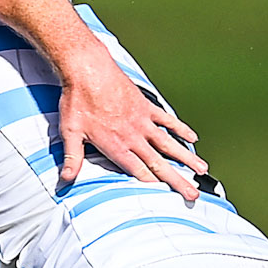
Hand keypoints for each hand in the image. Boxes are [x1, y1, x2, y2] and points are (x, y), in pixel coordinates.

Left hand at [57, 67, 204, 200]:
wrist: (88, 69)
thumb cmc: (77, 101)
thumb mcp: (70, 132)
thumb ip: (72, 158)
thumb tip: (65, 179)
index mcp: (116, 146)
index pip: (139, 171)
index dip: (154, 185)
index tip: (169, 198)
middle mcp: (134, 136)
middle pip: (159, 163)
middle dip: (177, 180)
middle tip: (194, 193)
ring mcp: (143, 120)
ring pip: (169, 143)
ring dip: (186, 157)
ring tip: (202, 170)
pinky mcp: (146, 106)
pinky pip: (167, 120)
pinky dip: (180, 129)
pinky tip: (192, 138)